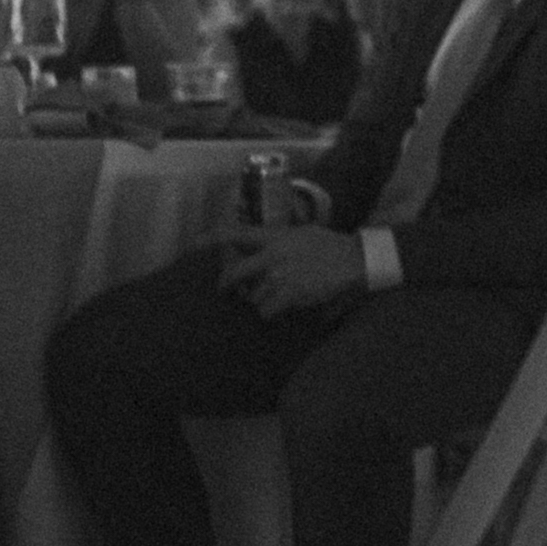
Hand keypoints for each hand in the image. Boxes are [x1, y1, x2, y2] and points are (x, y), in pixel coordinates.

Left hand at [219, 221, 370, 317]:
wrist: (354, 260)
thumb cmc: (329, 246)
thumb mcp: (301, 234)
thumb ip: (279, 240)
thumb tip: (262, 249)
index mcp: (275, 236)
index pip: (237, 234)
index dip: (212, 239)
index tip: (192, 245)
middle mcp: (273, 255)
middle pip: (235, 272)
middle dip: (226, 285)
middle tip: (225, 291)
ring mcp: (280, 275)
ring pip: (253, 296)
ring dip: (259, 300)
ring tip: (274, 297)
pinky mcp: (290, 294)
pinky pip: (267, 310)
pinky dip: (271, 312)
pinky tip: (282, 307)